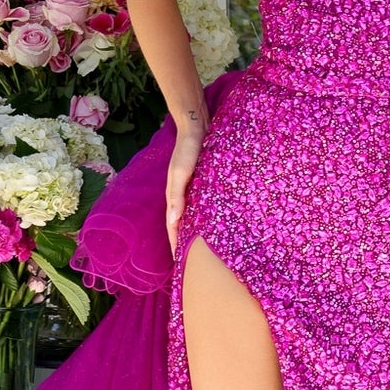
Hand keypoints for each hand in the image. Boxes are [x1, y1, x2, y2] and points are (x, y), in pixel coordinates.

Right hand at [165, 127, 204, 254]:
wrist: (196, 125)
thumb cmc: (187, 149)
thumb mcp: (180, 173)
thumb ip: (176, 196)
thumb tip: (173, 221)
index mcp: (174, 195)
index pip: (173, 226)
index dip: (175, 244)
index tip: (179, 263)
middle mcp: (183, 194)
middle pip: (183, 223)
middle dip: (185, 241)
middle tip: (193, 262)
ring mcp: (194, 188)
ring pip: (194, 214)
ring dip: (196, 229)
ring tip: (205, 248)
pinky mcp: (205, 181)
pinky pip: (204, 203)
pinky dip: (206, 214)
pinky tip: (216, 220)